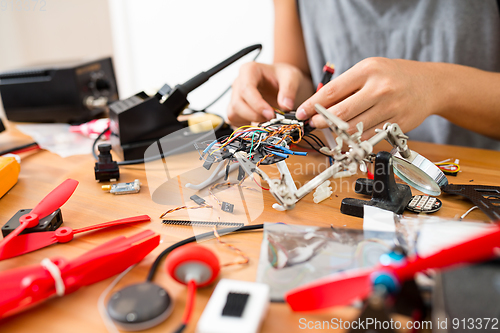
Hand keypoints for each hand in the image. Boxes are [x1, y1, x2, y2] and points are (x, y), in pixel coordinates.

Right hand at [227, 62, 308, 126]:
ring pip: (233, 113)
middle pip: (238, 103)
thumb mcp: (291, 77)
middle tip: (272, 119)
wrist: (282, 82)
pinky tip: (259, 123)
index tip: (271, 114)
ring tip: (267, 120)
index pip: (246, 89)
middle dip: (255, 115)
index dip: (257, 104)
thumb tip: (285, 106)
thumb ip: (289, 90)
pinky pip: (234, 120)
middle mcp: (239, 83)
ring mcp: (235, 96)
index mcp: (249, 70)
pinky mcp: (236, 108)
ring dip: (250, 121)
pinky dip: (245, 126)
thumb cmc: (283, 76)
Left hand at [295, 57, 442, 138]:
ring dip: (336, 132)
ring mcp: (391, 107)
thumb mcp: (368, 70)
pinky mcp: (398, 124)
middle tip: (312, 123)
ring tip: (328, 129)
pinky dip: (354, 139)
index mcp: (368, 71)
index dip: (313, 105)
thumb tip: (317, 105)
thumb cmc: (392, 75)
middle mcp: (380, 89)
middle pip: (341, 112)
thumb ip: (346, 86)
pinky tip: (347, 136)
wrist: (430, 84)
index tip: (301, 112)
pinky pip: (369, 137)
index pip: (332, 91)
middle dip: (321, 121)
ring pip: (354, 128)